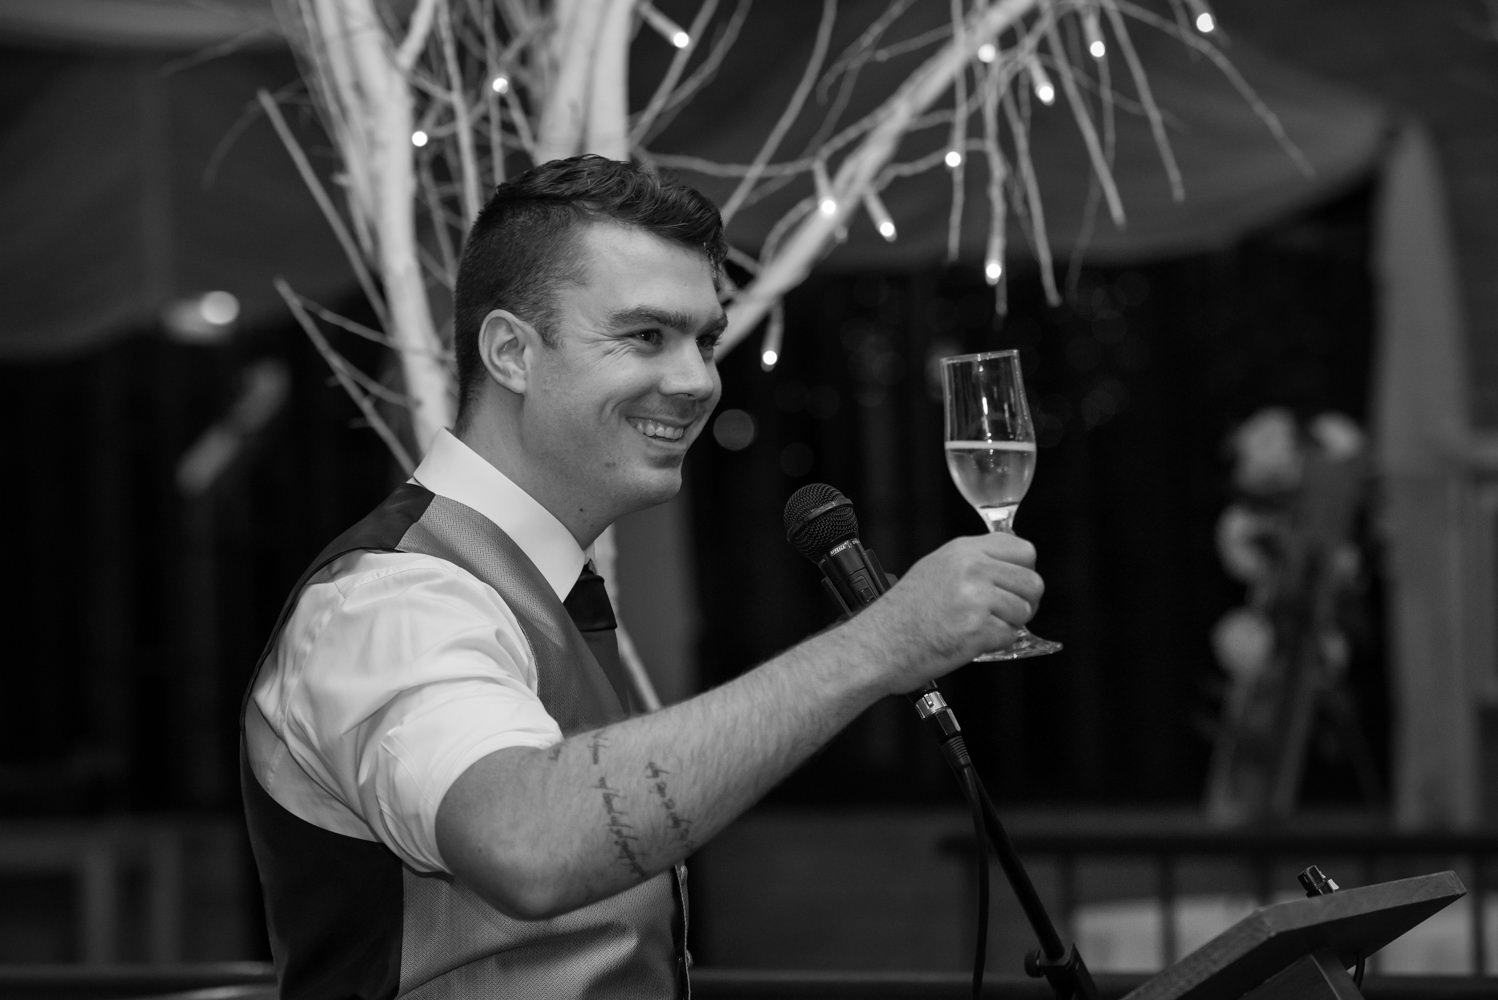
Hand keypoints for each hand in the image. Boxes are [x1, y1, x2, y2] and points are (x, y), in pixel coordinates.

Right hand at [846, 532, 1043, 691]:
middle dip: (1024, 602)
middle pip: (1032, 582)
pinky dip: (995, 643)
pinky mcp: (977, 629)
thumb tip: (1009, 566)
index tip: (1013, 584)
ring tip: (980, 627)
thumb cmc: (901, 613)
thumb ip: (974, 562)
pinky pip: (1010, 636)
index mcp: (963, 550)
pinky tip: (970, 640)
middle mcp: (972, 569)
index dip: (1024, 571)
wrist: (877, 644)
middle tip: (1003, 613)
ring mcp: (976, 599)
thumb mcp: (936, 568)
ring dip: (1009, 624)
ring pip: (1024, 611)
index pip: (1023, 550)